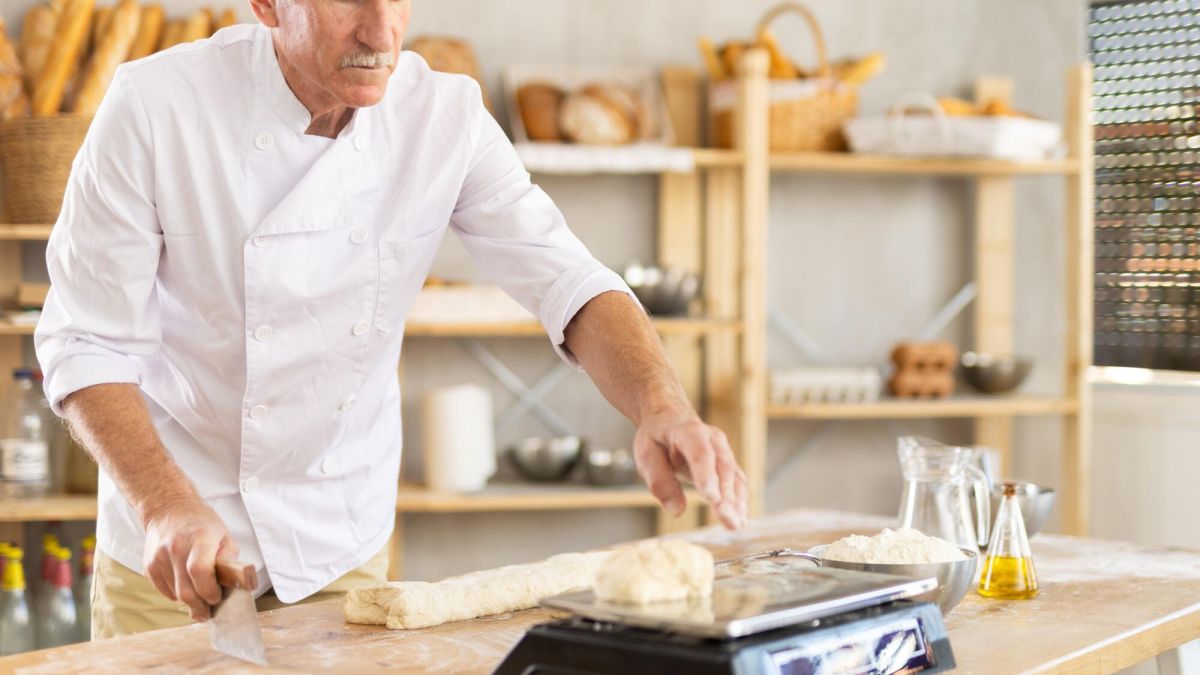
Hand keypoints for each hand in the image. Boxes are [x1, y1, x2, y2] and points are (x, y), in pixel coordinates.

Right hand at [142, 498, 238, 620]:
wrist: (169, 509)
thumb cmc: (202, 524)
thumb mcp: (224, 536)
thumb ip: (228, 561)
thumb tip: (232, 586)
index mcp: (201, 538)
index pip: (200, 571)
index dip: (210, 590)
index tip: (217, 597)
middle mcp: (177, 547)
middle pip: (186, 590)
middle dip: (200, 606)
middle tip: (208, 611)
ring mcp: (159, 556)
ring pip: (175, 594)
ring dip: (189, 601)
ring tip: (199, 596)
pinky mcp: (149, 565)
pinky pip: (164, 591)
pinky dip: (176, 594)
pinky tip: (185, 585)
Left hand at [633, 409, 747, 529]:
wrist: (669, 418)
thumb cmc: (657, 438)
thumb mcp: (646, 454)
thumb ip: (659, 481)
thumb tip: (676, 510)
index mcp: (688, 431)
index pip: (701, 453)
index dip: (707, 476)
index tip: (712, 499)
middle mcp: (712, 439)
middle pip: (723, 467)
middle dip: (726, 495)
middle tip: (727, 520)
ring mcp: (724, 450)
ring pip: (735, 476)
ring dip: (737, 502)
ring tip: (735, 525)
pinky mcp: (728, 463)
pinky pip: (738, 482)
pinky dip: (740, 501)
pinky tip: (739, 519)